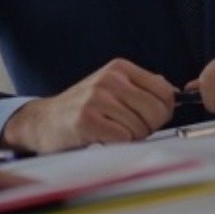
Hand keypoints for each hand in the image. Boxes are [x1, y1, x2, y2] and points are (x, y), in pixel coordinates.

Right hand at [0, 59, 175, 153]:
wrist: (43, 121)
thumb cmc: (81, 108)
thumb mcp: (111, 87)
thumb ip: (140, 87)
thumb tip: (171, 92)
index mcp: (120, 68)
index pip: (164, 91)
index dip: (163, 112)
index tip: (149, 118)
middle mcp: (110, 79)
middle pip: (156, 111)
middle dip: (149, 127)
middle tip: (128, 129)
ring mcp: (97, 98)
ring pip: (140, 128)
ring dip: (130, 138)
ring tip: (111, 132)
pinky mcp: (86, 119)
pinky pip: (123, 138)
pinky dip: (117, 144)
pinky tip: (102, 138)